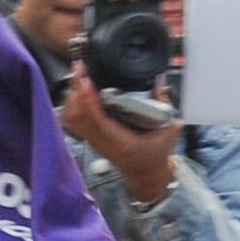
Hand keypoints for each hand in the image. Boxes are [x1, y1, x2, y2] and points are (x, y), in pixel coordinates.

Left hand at [59, 76, 179, 204]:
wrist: (145, 172)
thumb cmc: (155, 154)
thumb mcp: (168, 131)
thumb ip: (163, 104)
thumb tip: (159, 81)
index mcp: (121, 141)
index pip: (98, 119)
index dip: (89, 98)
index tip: (86, 80)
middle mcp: (102, 141)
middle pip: (78, 114)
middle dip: (76, 89)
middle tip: (80, 68)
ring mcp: (93, 140)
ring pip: (71, 116)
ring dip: (73, 94)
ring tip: (78, 74)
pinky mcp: (90, 137)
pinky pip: (73, 119)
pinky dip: (72, 102)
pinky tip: (78, 88)